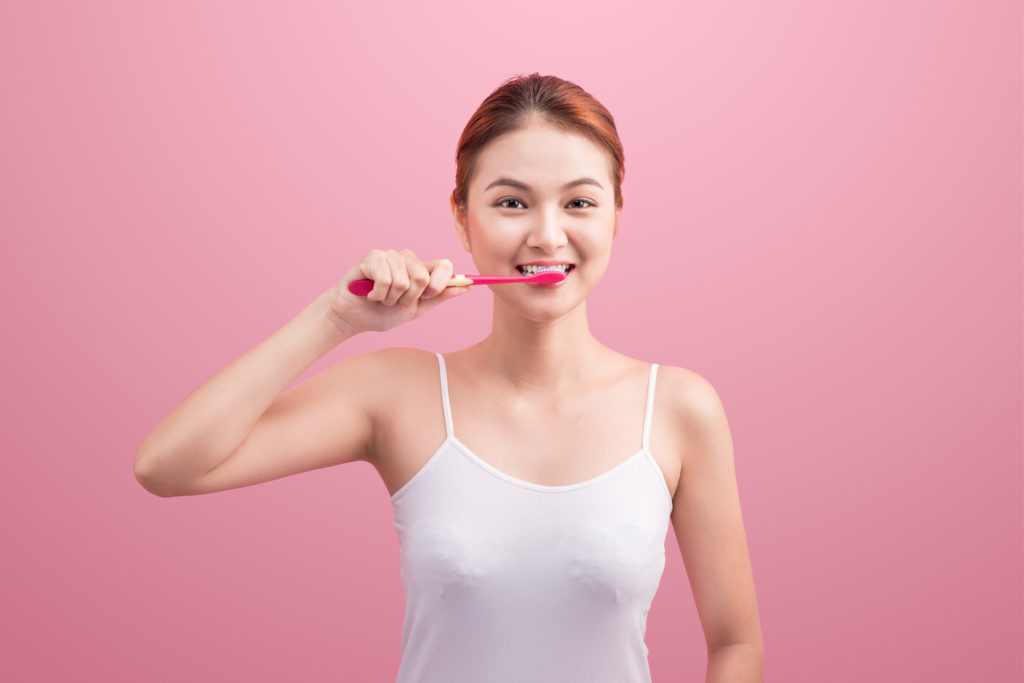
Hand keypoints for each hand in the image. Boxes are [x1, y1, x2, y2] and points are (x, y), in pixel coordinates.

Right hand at [324, 248, 469, 333]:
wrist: (354, 318)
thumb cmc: (384, 313)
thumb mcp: (417, 309)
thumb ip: (439, 297)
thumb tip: (466, 287)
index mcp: (422, 269)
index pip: (445, 265)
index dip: (440, 284)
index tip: (427, 296)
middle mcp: (408, 258)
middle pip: (423, 277)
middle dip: (409, 298)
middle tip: (395, 301)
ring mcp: (390, 255)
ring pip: (403, 281)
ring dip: (390, 298)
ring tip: (380, 298)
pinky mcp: (373, 257)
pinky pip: (385, 279)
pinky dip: (377, 294)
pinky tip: (370, 294)